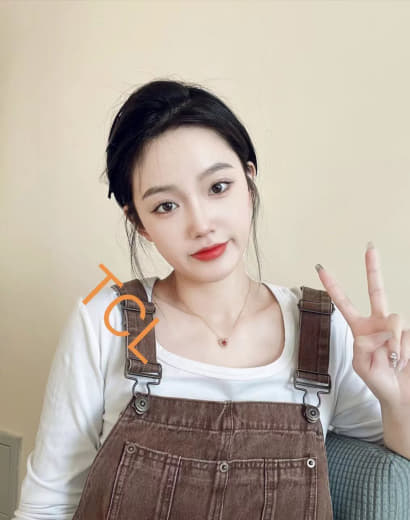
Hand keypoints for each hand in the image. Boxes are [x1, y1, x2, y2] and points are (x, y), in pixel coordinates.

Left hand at [315, 242, 409, 407]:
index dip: (333, 286)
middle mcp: (378, 323)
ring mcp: (396, 327)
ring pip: (394, 321)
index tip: (321, 269)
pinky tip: (402, 361)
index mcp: (360, 329)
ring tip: (392, 361)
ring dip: (392, 344)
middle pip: (377, 291)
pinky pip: (405, 335)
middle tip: (370, 247)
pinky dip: (403, 351)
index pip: (344, 303)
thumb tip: (377, 331)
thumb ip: (363, 347)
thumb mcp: (361, 366)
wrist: (400, 395)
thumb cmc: (378, 381)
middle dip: (373, 269)